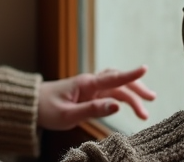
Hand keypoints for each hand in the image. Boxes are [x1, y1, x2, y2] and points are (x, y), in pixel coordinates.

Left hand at [37, 66, 156, 130]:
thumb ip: (92, 110)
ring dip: (131, 96)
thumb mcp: (68, 115)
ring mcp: (90, 88)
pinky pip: (110, 93)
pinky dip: (122, 98)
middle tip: (152, 99)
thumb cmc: (46, 109)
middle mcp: (90, 83)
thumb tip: (117, 106)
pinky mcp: (88, 94)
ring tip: (145, 111)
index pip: (112, 78)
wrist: (31, 105)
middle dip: (136, 88)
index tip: (144, 68)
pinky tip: (130, 106)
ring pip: (116, 88)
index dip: (129, 74)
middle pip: (118, 81)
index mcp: (85, 84)